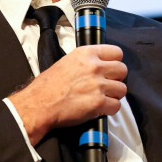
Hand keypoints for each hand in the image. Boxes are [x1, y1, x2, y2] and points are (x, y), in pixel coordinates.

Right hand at [9, 45, 126, 145]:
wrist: (39, 104)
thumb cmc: (48, 86)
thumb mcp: (66, 62)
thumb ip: (86, 61)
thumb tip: (98, 64)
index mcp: (86, 54)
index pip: (116, 52)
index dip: (115, 62)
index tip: (111, 68)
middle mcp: (94, 67)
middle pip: (122, 70)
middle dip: (116, 78)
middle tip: (107, 84)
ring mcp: (98, 85)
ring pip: (122, 89)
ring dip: (114, 95)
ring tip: (102, 97)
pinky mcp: (98, 103)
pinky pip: (116, 106)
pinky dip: (110, 109)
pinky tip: (100, 108)